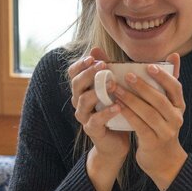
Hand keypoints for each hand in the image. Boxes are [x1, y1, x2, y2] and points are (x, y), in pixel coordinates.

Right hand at [68, 47, 128, 190]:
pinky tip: (118, 106)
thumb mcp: (113, 88)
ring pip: (83, 101)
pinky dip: (106, 113)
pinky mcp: (92, 130)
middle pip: (76, 84)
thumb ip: (107, 70)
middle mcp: (79, 102)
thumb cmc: (116, 110)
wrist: (117, 141)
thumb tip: (99, 48)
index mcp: (82, 90)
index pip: (73, 73)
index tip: (93, 57)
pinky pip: (95, 120)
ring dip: (97, 91)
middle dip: (88, 73)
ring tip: (112, 84)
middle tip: (103, 66)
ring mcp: (84, 117)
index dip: (80, 64)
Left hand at [111, 52, 186, 190]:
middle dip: (143, 86)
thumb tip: (173, 56)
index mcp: (179, 107)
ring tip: (115, 89)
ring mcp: (166, 131)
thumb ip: (166, 84)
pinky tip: (117, 106)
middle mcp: (175, 118)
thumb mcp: (167, 108)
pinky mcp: (153, 142)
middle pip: (160, 99)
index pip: (176, 88)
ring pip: (148, 112)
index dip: (164, 77)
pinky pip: (139, 125)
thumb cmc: (161, 127)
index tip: (150, 66)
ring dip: (131, 99)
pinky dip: (128, 114)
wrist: (163, 162)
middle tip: (127, 75)